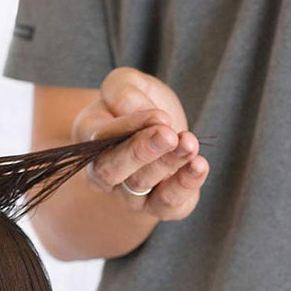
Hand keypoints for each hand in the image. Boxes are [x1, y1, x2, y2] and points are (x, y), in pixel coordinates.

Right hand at [73, 67, 208, 221]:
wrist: (157, 131)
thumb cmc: (136, 105)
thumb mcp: (126, 83)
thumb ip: (122, 90)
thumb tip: (135, 109)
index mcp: (90, 142)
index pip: (101, 139)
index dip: (130, 127)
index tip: (160, 116)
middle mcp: (104, 175)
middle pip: (112, 171)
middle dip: (142, 153)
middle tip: (169, 136)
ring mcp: (129, 196)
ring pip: (141, 187)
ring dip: (168, 164)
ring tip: (189, 143)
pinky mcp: (159, 206)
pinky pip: (168, 205)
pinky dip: (185, 186)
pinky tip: (199, 165)